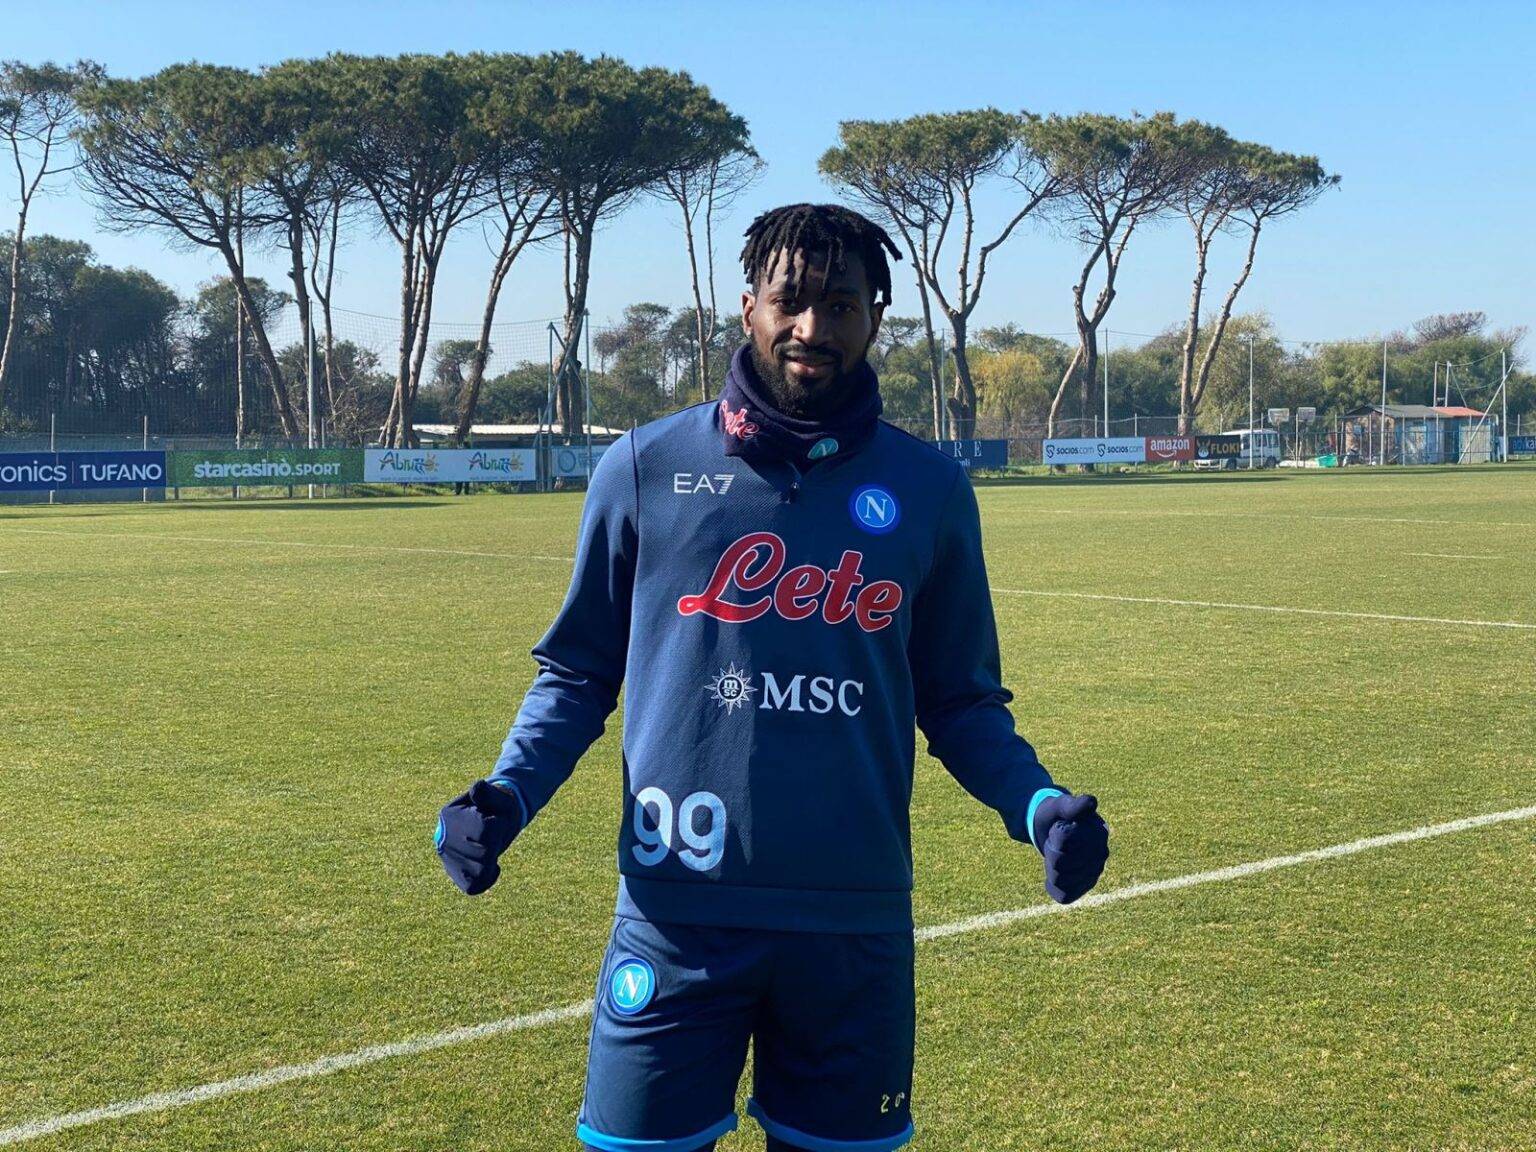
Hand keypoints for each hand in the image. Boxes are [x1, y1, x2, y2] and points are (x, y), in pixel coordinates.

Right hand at [434, 779, 526, 895]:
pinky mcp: (456, 875)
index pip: (483, 830)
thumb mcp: (495, 795)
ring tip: (490, 848)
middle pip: (483, 852)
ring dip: (492, 860)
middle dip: (495, 843)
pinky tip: (493, 867)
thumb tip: (476, 788)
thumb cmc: (496, 806)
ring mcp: (448, 859)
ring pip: (480, 871)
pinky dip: (486, 880)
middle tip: (493, 834)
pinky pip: (473, 887)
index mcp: (449, 815)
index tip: (493, 818)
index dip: (496, 825)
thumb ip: (486, 793)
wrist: (493, 819)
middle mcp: (442, 839)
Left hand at [1031, 792, 1108, 903]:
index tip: (1058, 829)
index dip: (1056, 839)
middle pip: (1063, 865)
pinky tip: (1051, 876)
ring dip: (1050, 867)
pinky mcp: (1084, 886)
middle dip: (1051, 853)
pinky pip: (1065, 895)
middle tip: (1054, 843)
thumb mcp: (1061, 805)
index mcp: (1099, 834)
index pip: (1068, 845)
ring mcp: (1094, 872)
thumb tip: (1091, 801)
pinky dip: (1053, 887)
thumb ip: (1074, 805)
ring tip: (1056, 855)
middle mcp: (1101, 855)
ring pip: (1061, 880)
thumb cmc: (1057, 814)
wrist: (1052, 827)